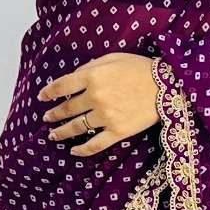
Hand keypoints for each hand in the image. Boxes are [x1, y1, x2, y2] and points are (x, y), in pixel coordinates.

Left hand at [39, 53, 159, 155]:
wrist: (168, 86)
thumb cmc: (140, 68)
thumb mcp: (113, 58)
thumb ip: (90, 67)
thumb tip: (74, 79)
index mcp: (92, 76)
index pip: (62, 86)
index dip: (49, 92)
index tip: (42, 97)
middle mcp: (95, 97)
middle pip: (67, 108)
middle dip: (54, 114)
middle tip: (47, 118)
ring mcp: (106, 116)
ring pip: (76, 128)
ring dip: (61, 132)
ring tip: (53, 135)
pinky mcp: (117, 131)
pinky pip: (95, 144)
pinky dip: (82, 150)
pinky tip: (73, 151)